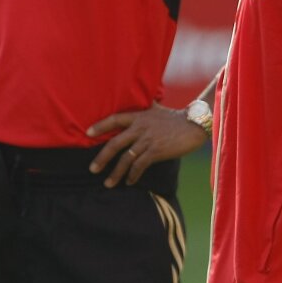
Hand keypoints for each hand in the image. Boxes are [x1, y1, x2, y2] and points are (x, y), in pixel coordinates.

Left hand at [86, 103, 208, 188]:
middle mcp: (140, 128)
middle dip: (102, 158)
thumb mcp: (156, 108)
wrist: (193, 124)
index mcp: (138, 116)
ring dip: (116, 173)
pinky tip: (129, 182)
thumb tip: (140, 99)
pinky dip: (133, 175)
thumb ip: (145, 107)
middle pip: (115, 143)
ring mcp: (147, 140)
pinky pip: (140, 165)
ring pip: (126, 158)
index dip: (100, 125)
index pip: (114, 119)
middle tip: (92, 169)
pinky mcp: (156, 151)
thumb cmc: (175, 117)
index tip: (88, 133)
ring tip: (108, 183)